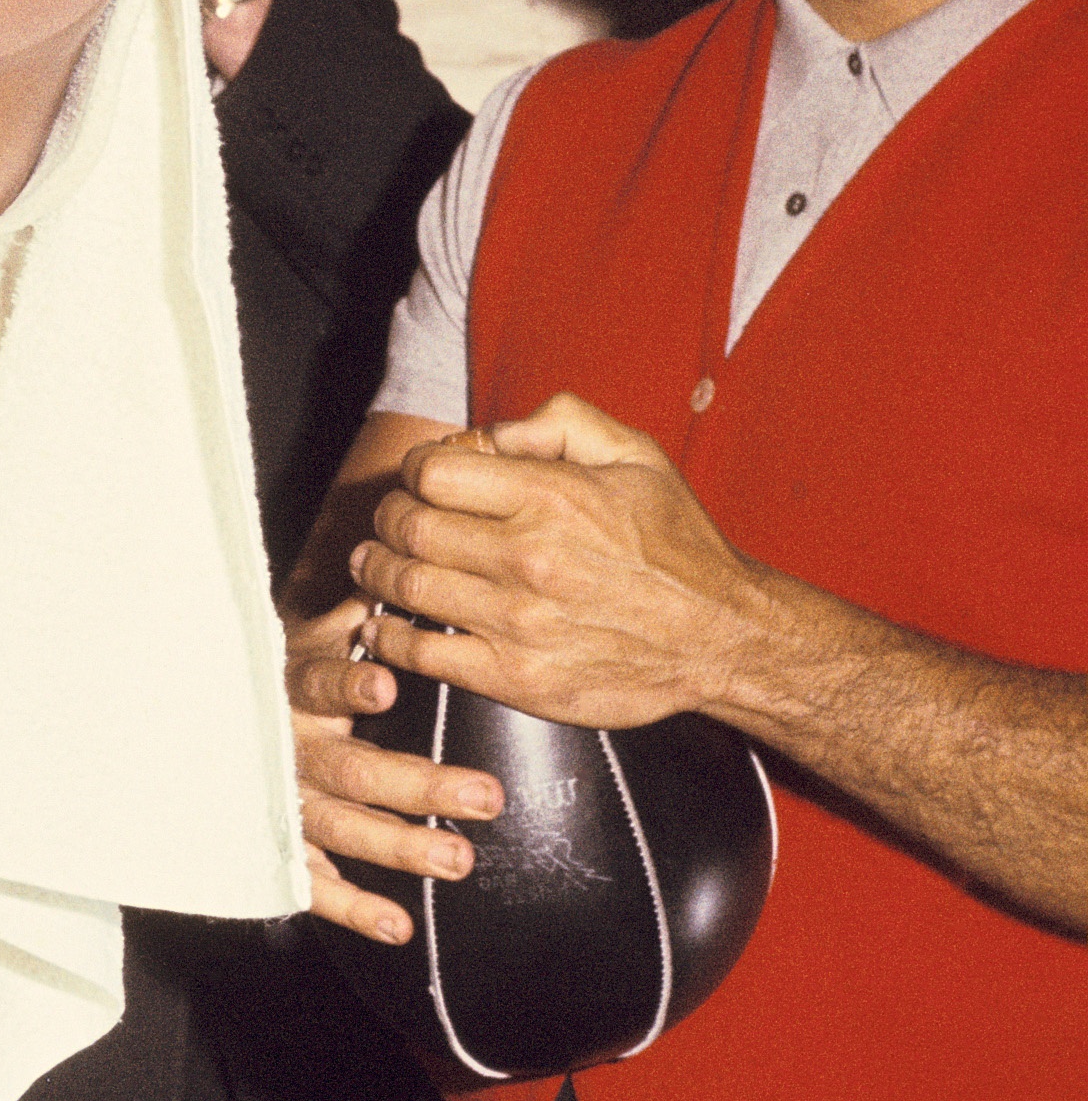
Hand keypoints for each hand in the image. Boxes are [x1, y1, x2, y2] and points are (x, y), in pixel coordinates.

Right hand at [285, 574, 491, 946]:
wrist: (187, 721)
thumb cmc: (269, 676)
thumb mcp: (299, 636)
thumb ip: (345, 613)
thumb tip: (391, 566)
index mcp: (291, 687)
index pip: (318, 683)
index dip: (346, 685)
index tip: (383, 684)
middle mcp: (284, 746)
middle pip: (348, 768)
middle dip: (417, 784)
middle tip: (483, 797)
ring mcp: (278, 798)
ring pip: (336, 827)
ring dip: (398, 845)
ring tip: (458, 860)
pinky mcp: (273, 842)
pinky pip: (307, 880)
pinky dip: (350, 905)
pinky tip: (396, 924)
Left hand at [346, 393, 771, 733]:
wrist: (725, 637)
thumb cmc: (677, 546)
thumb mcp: (636, 456)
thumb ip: (560, 422)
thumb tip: (488, 433)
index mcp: (552, 497)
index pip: (432, 471)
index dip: (416, 469)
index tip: (423, 480)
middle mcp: (529, 557)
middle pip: (407, 525)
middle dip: (388, 517)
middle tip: (392, 522)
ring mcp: (518, 621)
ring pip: (402, 585)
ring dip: (375, 571)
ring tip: (377, 564)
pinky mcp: (515, 677)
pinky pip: (418, 652)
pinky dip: (387, 637)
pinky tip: (387, 624)